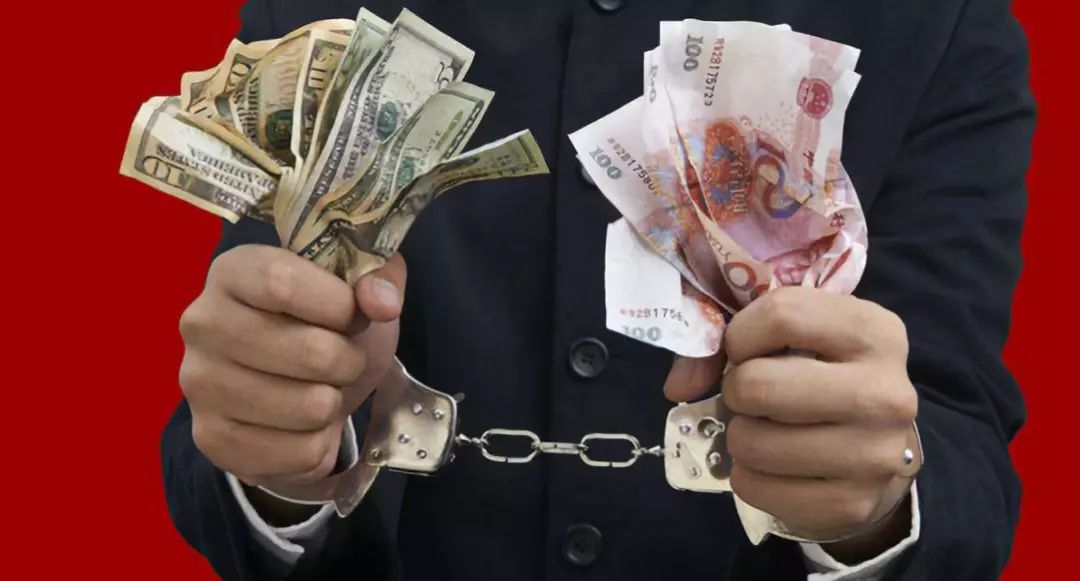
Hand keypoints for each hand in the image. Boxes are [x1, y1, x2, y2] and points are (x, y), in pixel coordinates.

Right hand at [178, 245, 405, 515]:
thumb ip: (378, 276)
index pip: (283, 283)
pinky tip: (304, 424)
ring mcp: (200, 384)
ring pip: (311, 408)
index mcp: (233, 272)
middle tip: (344, 359)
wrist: (295, 383)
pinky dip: (321, 444)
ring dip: (335, 403)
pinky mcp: (212, 439)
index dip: (340, 305)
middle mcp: (203, 324)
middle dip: (349, 361)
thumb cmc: (323, 323)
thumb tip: (382, 302)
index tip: (358, 316)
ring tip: (320, 389)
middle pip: (311, 352)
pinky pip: (302, 453)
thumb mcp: (357, 286)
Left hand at [663, 287, 916, 560]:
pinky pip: (754, 486)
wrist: (873, 451)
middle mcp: (886, 392)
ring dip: (740, 436)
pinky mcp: (851, 504)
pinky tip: (772, 465)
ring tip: (763, 429)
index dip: (741, 334)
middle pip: (759, 385)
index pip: (783, 315)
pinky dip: (746, 475)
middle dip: (736, 390)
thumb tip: (679, 385)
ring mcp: (874, 454)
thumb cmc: (819, 377)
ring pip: (752, 441)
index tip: (743, 349)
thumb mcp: (791, 337)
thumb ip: (728, 337)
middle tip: (750, 396)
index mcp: (875, 332)